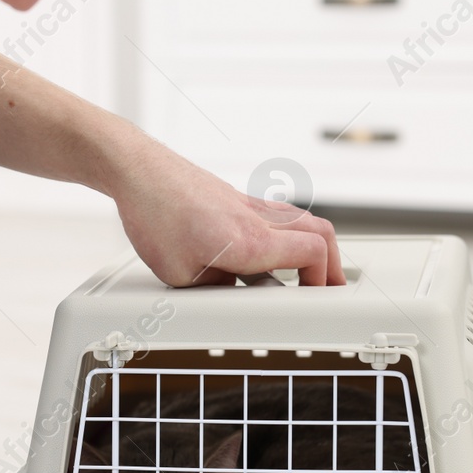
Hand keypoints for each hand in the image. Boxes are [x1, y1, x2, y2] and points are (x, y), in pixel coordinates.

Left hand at [104, 132, 346, 287]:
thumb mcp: (180, 276)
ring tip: (306, 273)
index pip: (313, 254)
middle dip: (332, 265)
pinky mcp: (238, 199)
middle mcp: (257, 219)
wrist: (139, 173)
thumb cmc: (154, 217)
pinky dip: (289, 234)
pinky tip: (272, 251)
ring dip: (313, 247)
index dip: (323, 281)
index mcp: (249, 242)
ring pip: (303, 220)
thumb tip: (233, 293)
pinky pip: (279, 215)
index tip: (314, 299)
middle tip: (328, 288)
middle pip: (321, 232)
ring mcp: (250, 205)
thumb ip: (216, 289)